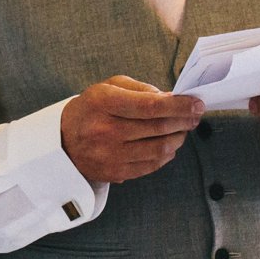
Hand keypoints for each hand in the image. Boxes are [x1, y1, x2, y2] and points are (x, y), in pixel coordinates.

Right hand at [60, 75, 203, 183]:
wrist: (63, 141)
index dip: (179, 106)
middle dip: (184, 120)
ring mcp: (111, 154)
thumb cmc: (91, 109)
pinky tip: (169, 144)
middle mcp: (106, 130)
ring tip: (183, 129)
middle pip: (159, 127)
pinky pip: (152, 164)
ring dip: (179, 138)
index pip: (150, 106)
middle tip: (195, 115)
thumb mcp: (109, 87)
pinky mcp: (116, 172)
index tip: (196, 103)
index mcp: (104, 103)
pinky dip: (167, 154)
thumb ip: (141, 89)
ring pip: (160, 148)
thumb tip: (172, 99)